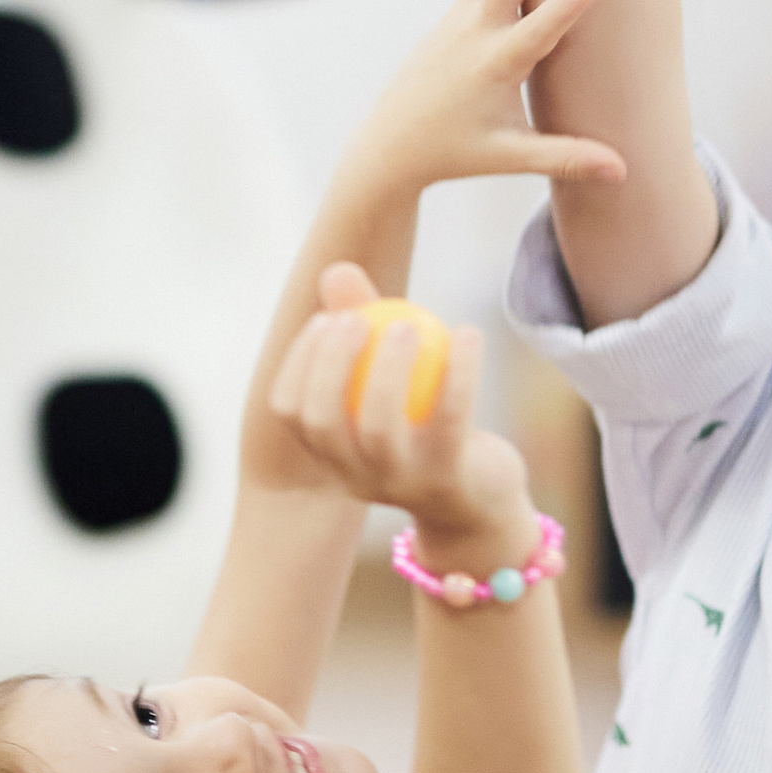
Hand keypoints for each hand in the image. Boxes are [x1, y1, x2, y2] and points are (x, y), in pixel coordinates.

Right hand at [268, 264, 537, 556]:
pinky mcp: (450, 483)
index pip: (290, 411)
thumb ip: (365, 323)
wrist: (481, 503)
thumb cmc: (428, 428)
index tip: (325, 319)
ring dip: (388, 370)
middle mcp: (355, 478)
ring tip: (407, 325)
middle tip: (355, 318)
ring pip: (378, 430)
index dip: (299, 362)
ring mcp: (401, 486)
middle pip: (324, 422)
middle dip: (330, 365)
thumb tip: (337, 269)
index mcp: (330, 457)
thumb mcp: (394, 378)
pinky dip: (460, 372)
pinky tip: (469, 331)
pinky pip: (450, 422)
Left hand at [346, 0, 623, 207]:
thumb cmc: (453, 152)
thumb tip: (621, 171)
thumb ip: (565, 158)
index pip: (536, 32)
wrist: (390, 145)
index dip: (565, 8)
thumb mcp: (509, 157)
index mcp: (493, 67)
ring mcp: (459, 22)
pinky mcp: (452, 19)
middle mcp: (474, 35)